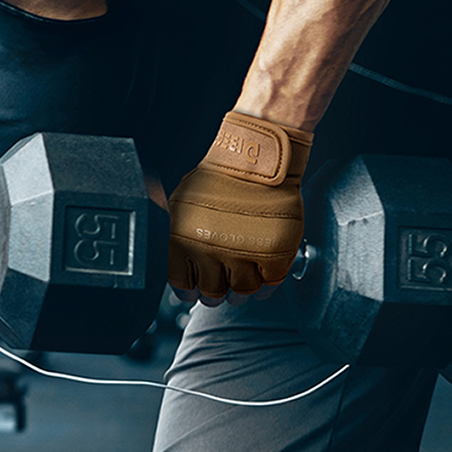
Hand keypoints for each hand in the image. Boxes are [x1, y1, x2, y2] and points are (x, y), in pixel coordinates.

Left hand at [168, 111, 312, 298]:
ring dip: (240, 290)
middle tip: (219, 284)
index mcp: (183, 239)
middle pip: (212, 293)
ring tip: (240, 277)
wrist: (256, 158)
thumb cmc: (219, 176)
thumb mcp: (182, 205)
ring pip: (241, 293)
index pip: (182, 283)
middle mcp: (211, 250)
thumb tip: (178, 266)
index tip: (193, 289)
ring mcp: (243, 253)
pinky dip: (265, 283)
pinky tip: (261, 274)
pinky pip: (269, 283)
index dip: (188, 289)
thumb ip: (179, 237)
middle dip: (214, 291)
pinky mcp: (274, 253)